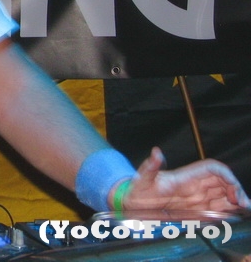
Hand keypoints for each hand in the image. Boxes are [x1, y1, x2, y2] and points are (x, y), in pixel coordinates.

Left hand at [121, 147, 249, 211]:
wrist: (132, 203)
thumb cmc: (138, 188)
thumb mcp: (142, 177)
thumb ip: (150, 166)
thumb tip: (156, 152)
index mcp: (186, 176)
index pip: (213, 169)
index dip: (226, 176)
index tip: (233, 190)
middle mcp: (195, 186)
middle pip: (223, 183)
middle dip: (237, 191)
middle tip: (244, 206)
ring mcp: (196, 199)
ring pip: (223, 197)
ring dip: (235, 203)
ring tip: (244, 212)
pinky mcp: (195, 211)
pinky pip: (216, 211)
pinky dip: (227, 213)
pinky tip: (233, 219)